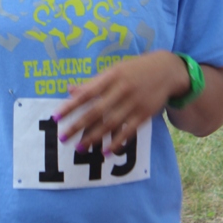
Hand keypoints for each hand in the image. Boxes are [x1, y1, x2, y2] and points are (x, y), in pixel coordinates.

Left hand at [52, 51, 189, 151]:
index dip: (70, 106)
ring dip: (94, 137)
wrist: (166, 70)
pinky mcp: (144, 114)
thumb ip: (92, 83)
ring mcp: (134, 103)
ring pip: (111, 124)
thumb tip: (69, 90)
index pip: (86, 94)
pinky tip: (105, 151)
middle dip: (78, 126)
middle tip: (63, 138)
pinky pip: (128, 131)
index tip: (56, 117)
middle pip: (96, 112)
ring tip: (80, 148)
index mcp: (111, 77)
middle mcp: (121, 90)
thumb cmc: (134, 70)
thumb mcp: (113, 71)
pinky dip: (117, 142)